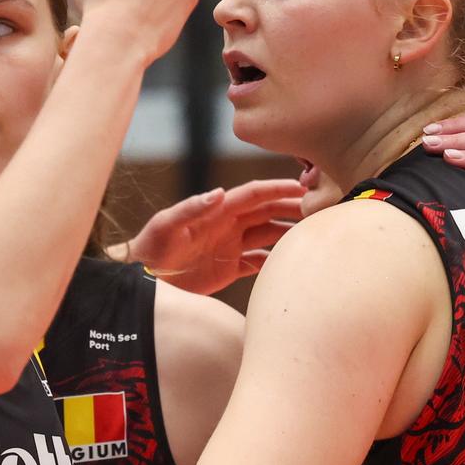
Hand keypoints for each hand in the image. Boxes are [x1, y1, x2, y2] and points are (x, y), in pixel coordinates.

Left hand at [122, 179, 304, 293]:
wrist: (141, 279)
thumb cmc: (149, 248)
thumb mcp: (166, 225)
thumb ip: (190, 208)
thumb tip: (218, 193)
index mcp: (217, 211)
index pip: (254, 194)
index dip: (279, 188)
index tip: (303, 186)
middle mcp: (228, 225)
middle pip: (269, 211)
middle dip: (294, 208)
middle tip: (323, 209)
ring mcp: (231, 246)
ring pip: (269, 235)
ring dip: (290, 234)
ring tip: (316, 236)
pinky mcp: (229, 268)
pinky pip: (260, 262)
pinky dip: (277, 262)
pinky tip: (294, 265)